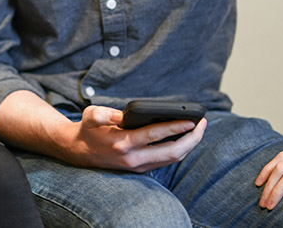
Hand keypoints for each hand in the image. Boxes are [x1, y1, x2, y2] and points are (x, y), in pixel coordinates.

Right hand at [57, 105, 205, 171]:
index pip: (155, 135)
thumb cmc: (88, 129)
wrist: (79, 152)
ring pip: (172, 159)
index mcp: (123, 143)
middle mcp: (133, 158)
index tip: (192, 120)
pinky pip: (166, 160)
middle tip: (203, 123)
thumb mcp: (90, 115)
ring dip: (189, 145)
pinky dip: (180, 149)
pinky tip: (186, 137)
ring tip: (199, 129)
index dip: (176, 127)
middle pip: (172, 152)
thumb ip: (103, 114)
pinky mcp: (141, 167)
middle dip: (192, 138)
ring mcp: (138, 166)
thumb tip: (121, 115)